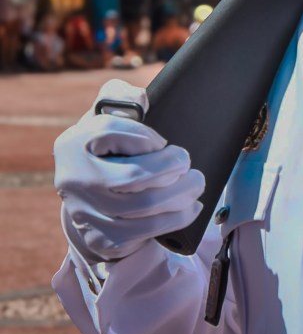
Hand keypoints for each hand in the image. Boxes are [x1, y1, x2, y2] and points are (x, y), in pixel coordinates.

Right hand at [54, 79, 204, 261]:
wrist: (89, 190)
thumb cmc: (109, 144)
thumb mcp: (108, 113)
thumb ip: (120, 95)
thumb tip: (142, 100)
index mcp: (74, 143)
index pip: (109, 131)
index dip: (144, 135)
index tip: (162, 140)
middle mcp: (74, 179)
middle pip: (131, 177)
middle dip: (171, 168)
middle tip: (188, 162)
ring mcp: (85, 213)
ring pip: (141, 208)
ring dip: (179, 195)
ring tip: (197, 183)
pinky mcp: (100, 238)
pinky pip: (141, 234)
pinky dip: (173, 220)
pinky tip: (190, 207)